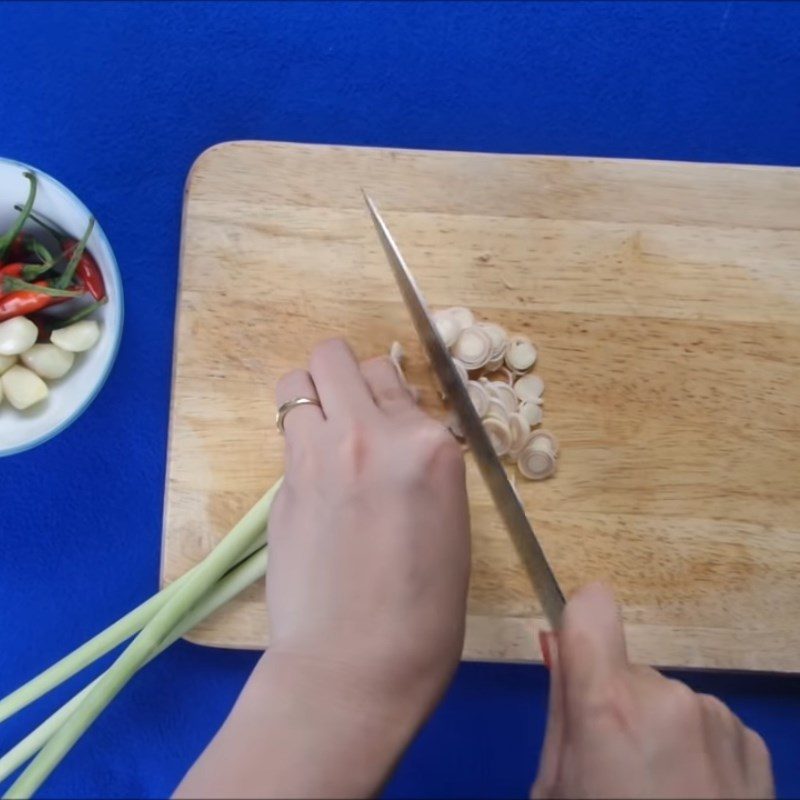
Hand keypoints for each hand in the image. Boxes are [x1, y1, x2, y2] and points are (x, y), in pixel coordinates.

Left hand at [267, 338, 469, 716]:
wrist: (357, 663)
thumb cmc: (424, 610)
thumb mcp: (447, 519)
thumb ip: (419, 462)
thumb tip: (394, 436)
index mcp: (430, 447)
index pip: (397, 378)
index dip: (390, 397)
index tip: (388, 423)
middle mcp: (373, 433)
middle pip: (339, 356)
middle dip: (343, 375)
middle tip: (350, 412)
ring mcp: (320, 454)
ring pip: (298, 378)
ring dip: (310, 395)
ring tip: (323, 433)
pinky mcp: (284, 482)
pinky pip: (287, 429)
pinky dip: (297, 436)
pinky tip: (311, 475)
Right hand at [533, 584, 773, 798]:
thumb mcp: (556, 789)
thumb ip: (560, 714)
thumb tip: (560, 651)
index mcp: (609, 707)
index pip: (591, 608)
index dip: (580, 624)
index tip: (578, 655)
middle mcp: (668, 696)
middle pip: (624, 670)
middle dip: (617, 706)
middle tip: (617, 770)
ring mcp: (716, 717)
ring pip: (664, 698)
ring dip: (658, 731)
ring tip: (660, 791)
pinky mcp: (751, 740)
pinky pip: (703, 724)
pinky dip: (695, 750)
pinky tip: (696, 796)